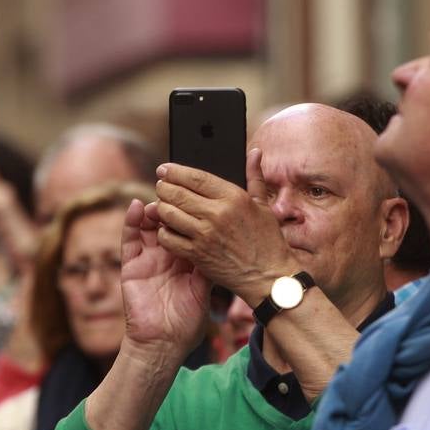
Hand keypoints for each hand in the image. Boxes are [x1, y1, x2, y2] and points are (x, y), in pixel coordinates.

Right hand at [120, 198, 210, 359]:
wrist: (164, 344)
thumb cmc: (187, 323)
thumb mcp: (205, 289)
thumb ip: (209, 264)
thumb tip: (223, 238)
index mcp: (186, 260)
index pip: (189, 228)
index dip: (192, 211)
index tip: (199, 192)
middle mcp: (167, 256)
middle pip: (170, 222)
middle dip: (173, 204)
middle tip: (178, 189)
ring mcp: (148, 259)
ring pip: (150, 225)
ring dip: (155, 208)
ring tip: (162, 197)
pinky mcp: (131, 265)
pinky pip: (129, 239)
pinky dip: (131, 221)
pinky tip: (137, 206)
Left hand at [151, 149, 297, 303]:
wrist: (268, 276)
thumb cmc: (268, 240)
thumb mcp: (263, 205)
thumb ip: (254, 176)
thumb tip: (254, 152)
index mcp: (233, 197)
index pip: (195, 176)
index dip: (175, 171)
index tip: (164, 169)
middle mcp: (217, 213)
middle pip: (177, 193)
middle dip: (163, 187)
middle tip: (161, 186)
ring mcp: (205, 235)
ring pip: (168, 213)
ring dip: (160, 207)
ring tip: (162, 205)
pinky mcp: (197, 254)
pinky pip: (168, 238)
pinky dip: (163, 231)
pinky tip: (168, 228)